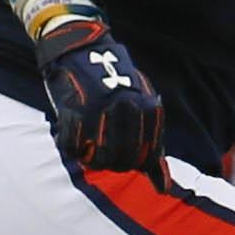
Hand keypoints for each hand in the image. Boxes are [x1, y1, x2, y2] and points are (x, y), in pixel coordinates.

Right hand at [33, 0, 167, 173]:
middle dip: (111, 162)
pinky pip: (72, 146)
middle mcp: (127, 109)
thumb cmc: (113, 82)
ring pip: (97, 159)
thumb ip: (152, 146)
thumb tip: (163, 188)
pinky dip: (71, 145)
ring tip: (86, 145)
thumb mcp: (140, 107)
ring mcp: (101, 109)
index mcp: (148, 108)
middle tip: (101, 150)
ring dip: (90, 157)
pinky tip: (73, 135)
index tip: (123, 155)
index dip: (133, 162)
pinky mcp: (74, 108)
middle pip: (122, 162)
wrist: (80, 46)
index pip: (146, 158)